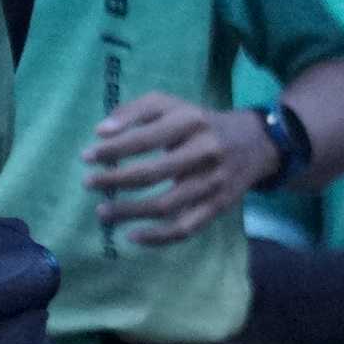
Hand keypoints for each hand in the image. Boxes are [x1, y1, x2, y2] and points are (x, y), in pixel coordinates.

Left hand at [81, 98, 275, 243]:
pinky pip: (185, 229)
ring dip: (129, 212)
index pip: (146, 138)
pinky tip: (132, 236)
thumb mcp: (173, 105)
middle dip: (115, 181)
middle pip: (153, 173)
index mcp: (191, 122)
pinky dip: (157, 238)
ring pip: (166, 205)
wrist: (257, 142)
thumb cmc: (201, 123)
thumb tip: (101, 131)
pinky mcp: (218, 206)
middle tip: (88, 184)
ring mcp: (212, 182)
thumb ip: (136, 111)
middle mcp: (204, 151)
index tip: (86, 157)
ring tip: (102, 212)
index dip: (114, 149)